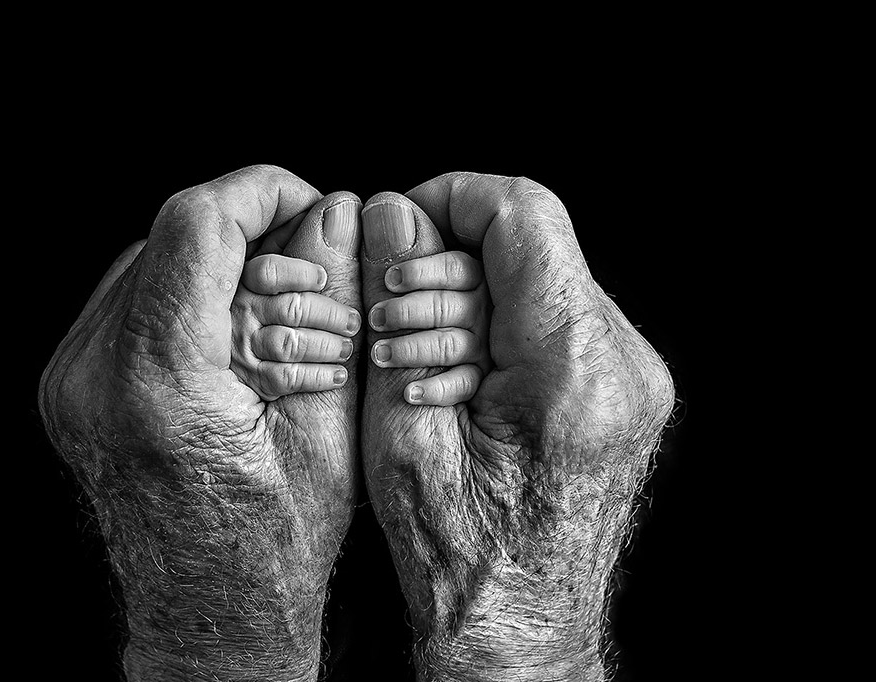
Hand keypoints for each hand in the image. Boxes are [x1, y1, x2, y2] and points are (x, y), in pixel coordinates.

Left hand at [39, 165, 361, 680]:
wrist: (207, 617)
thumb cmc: (275, 545)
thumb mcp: (325, 426)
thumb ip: (328, 309)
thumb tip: (337, 214)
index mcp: (159, 384)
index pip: (196, 224)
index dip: (263, 191)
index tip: (314, 207)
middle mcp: (93, 374)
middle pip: (171, 234)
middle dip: (252, 231)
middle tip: (311, 275)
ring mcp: (70, 379)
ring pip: (149, 257)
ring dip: (220, 261)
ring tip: (277, 311)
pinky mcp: (70, 383)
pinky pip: (131, 296)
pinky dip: (189, 291)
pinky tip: (233, 332)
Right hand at [359, 176, 673, 680]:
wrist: (519, 633)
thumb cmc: (458, 559)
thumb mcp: (401, 435)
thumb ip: (398, 313)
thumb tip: (394, 216)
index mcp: (573, 371)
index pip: (524, 216)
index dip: (450, 198)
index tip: (400, 225)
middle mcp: (622, 364)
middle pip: (533, 241)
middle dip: (447, 259)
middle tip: (389, 317)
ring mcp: (631, 375)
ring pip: (543, 274)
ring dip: (469, 294)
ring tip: (416, 357)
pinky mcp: (620, 387)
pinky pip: (555, 314)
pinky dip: (495, 323)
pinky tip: (456, 374)